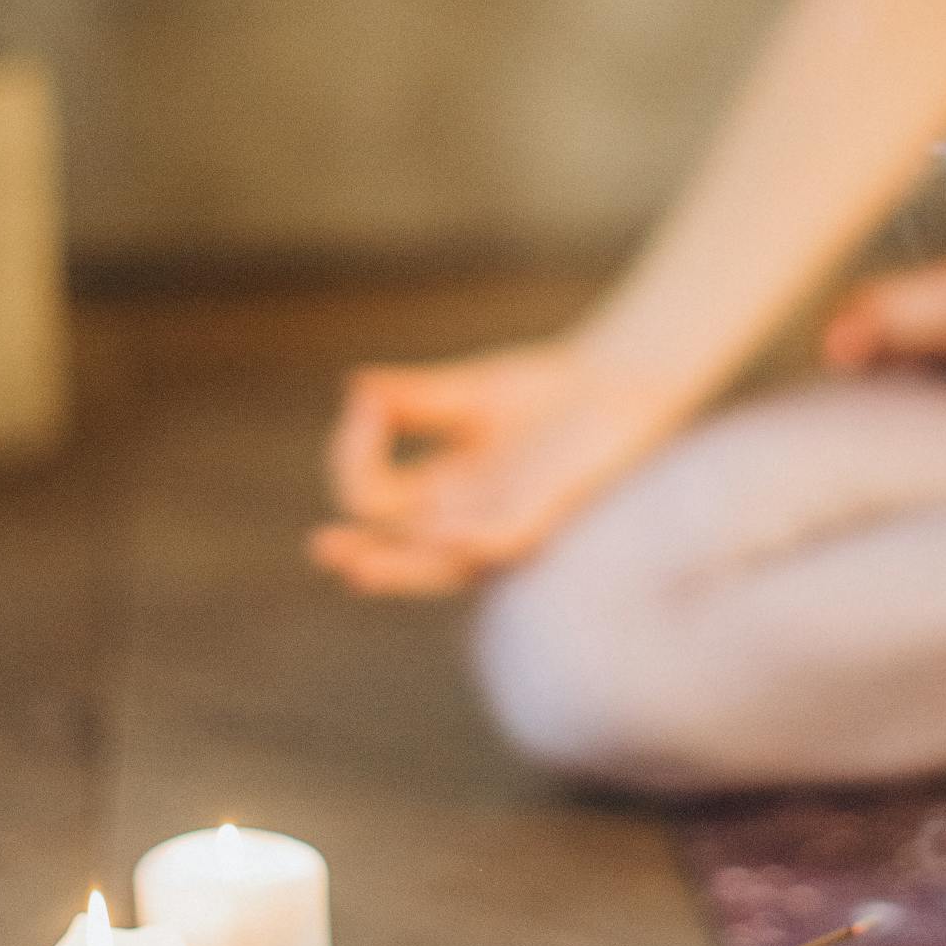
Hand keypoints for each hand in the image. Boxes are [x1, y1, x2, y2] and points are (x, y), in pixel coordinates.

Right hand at [309, 337, 682, 595]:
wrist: (620, 380)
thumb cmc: (550, 392)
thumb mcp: (469, 392)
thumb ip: (415, 397)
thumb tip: (353, 387)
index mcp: (442, 492)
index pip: (376, 499)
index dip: (354, 456)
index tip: (362, 401)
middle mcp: (467, 518)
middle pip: (402, 553)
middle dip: (361, 555)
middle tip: (325, 549)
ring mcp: (507, 522)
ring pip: (444, 563)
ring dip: (404, 564)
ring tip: (361, 564)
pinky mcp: (549, 514)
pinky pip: (506, 541)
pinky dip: (474, 542)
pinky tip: (447, 533)